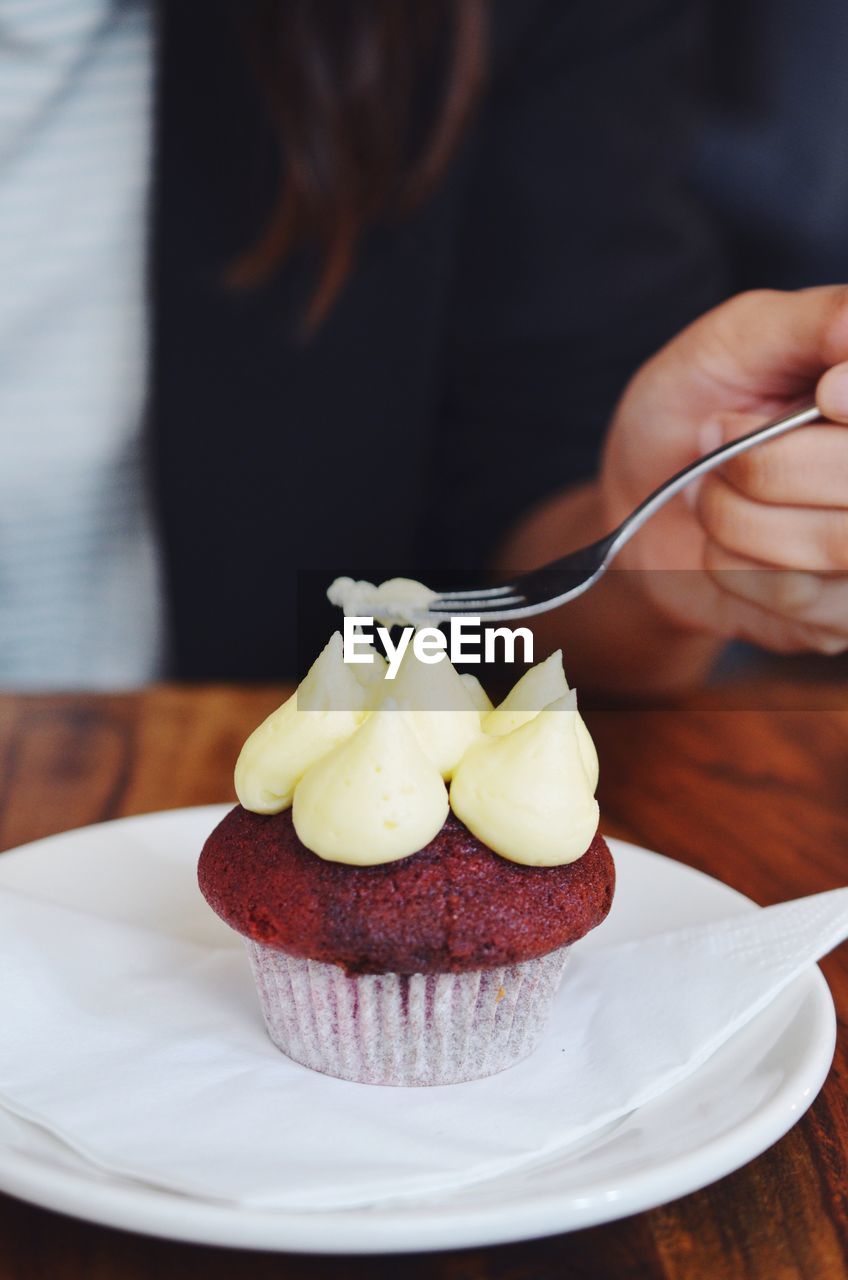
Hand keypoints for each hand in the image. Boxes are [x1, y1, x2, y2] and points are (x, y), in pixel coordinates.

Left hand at [600, 286, 847, 654]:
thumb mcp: (737, 339)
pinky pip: (799, 598)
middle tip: (720, 439)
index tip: (824, 394)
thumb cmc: (690, 406)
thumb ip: (814, 321)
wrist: (636, 503)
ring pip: (839, 544)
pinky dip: (732, 566)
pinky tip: (722, 546)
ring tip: (715, 494)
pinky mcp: (842, 618)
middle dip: (771, 463)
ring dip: (741, 518)